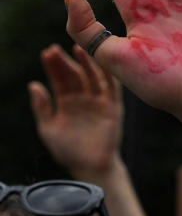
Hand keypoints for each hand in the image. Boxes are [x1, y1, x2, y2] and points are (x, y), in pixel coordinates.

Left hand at [27, 43, 122, 175]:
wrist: (91, 167)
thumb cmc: (69, 151)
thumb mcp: (49, 129)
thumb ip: (42, 107)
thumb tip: (33, 85)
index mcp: (67, 102)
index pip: (60, 79)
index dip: (53, 66)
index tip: (46, 53)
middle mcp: (84, 98)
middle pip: (75, 74)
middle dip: (66, 61)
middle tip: (57, 49)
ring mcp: (99, 101)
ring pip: (93, 77)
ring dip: (86, 63)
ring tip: (78, 49)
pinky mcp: (113, 106)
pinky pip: (112, 88)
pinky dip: (108, 75)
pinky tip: (103, 63)